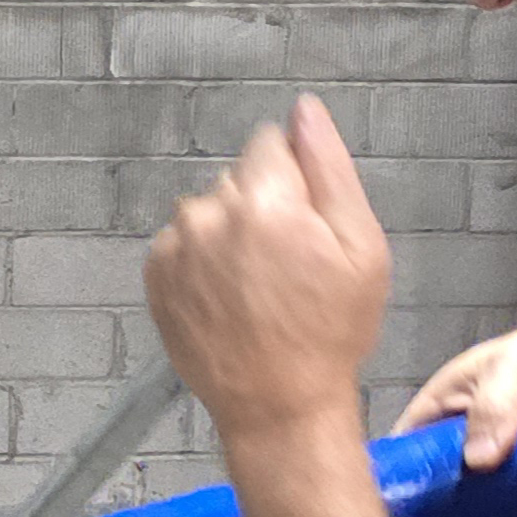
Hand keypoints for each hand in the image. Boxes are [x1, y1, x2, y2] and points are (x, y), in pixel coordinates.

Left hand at [144, 95, 388, 444]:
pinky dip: (201, 261)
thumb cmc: (329, 331)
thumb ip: (329, 169)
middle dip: (262, 205)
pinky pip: (182, 245)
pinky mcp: (156, 276)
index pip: (269, 143)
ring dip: (227, 233)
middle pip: (237, 179)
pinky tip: (228, 299)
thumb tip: (305, 111)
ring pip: (207, 211)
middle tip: (287, 265)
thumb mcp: (360, 247)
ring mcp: (175, 246)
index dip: (295, 180)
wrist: (277, 405)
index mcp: (264, 199)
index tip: (307, 223)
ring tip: (255, 287)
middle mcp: (209, 213)